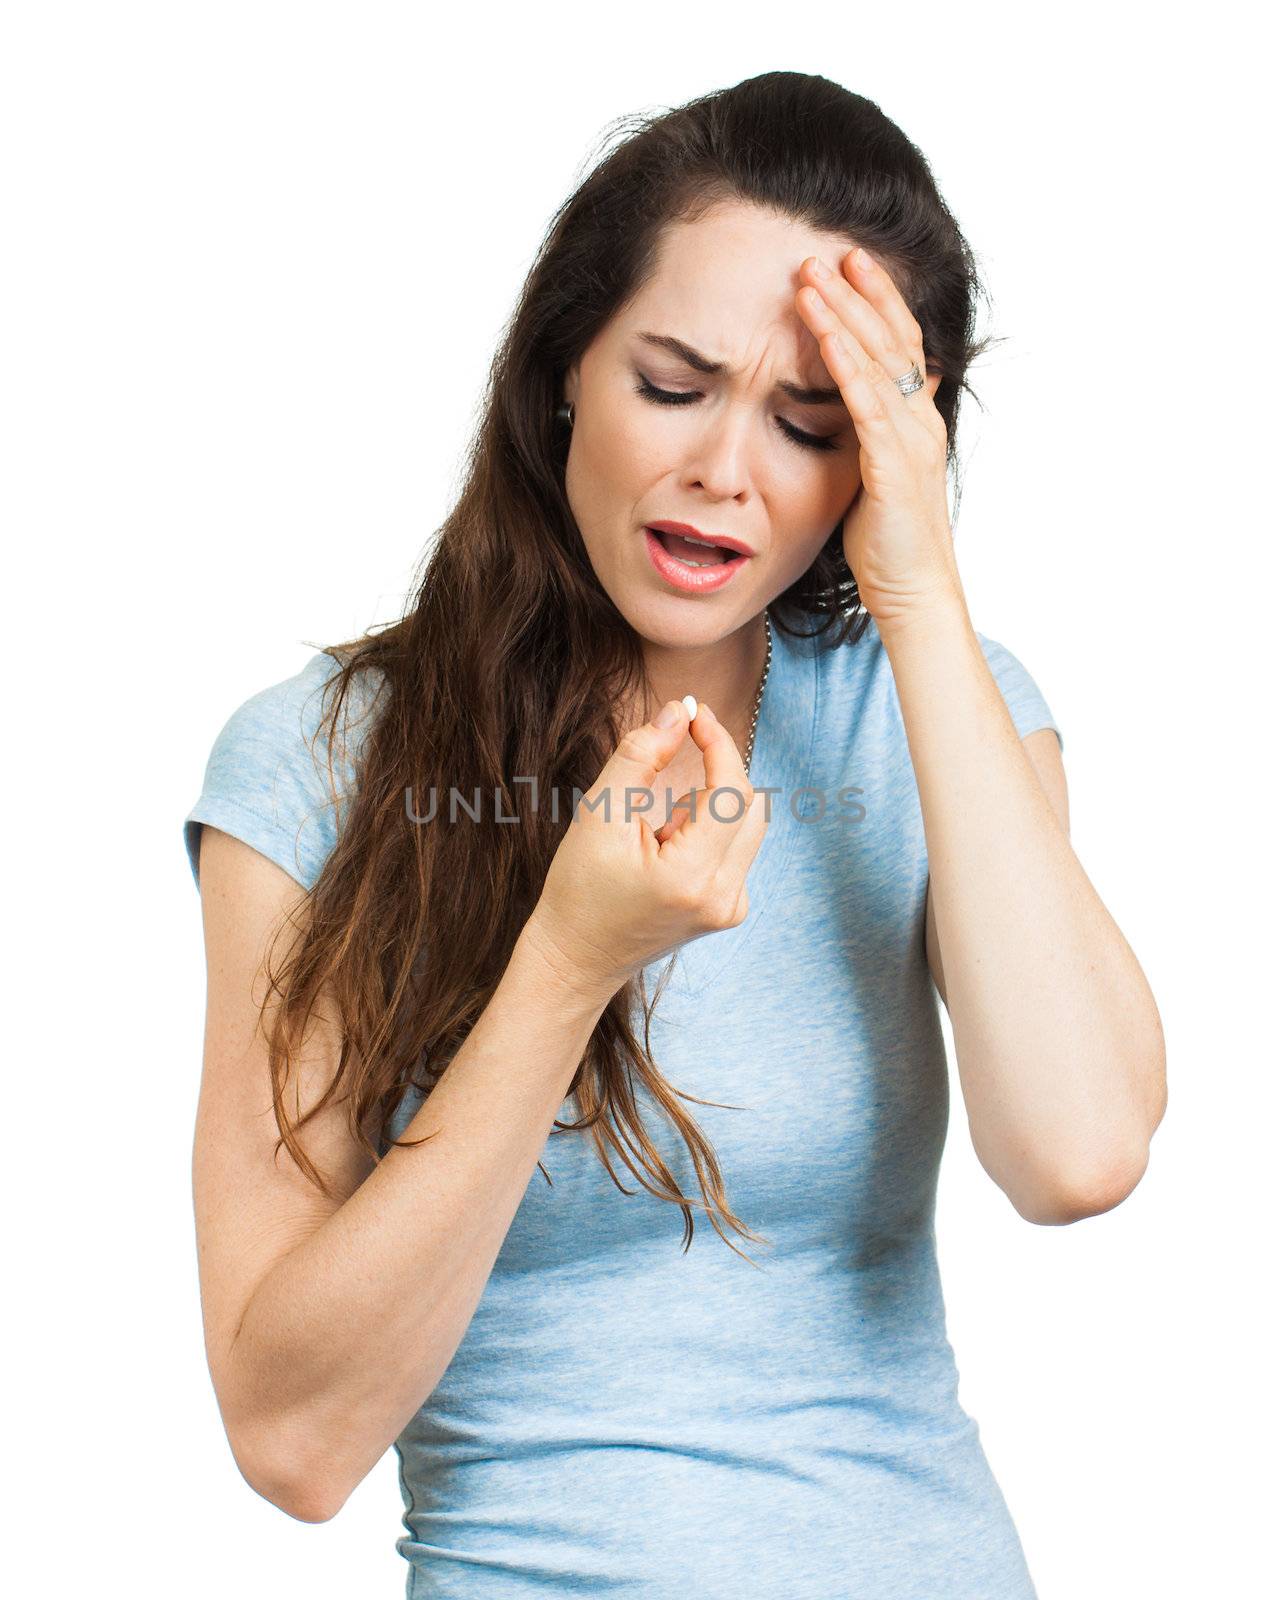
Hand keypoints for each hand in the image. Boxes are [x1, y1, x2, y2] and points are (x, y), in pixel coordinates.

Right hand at [522, 700, 768, 1000]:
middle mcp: (724, 897)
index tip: (695, 716)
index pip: (732, 792)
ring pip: (746, 825)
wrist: (576, 959)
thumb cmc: (579, 891)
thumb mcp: (598, 815)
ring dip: (708, 805)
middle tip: (673, 757)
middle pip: (749, 805)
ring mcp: (731, 907)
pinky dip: (707, 831)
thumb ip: (640, 756)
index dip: (718, 744)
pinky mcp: (729, 909)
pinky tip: (666, 849)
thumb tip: (677, 713)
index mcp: (693, 877)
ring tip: (657, 829)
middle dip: (715, 772)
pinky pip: (735, 848)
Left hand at [795, 246, 965, 625]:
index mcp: (916, 421)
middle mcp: (920, 421)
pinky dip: (848, 370)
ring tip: (811, 281)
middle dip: (857, 294)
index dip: (877, 302)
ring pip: (878, 364)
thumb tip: (849, 410)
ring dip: (843, 319)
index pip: (899, 346)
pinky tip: (827, 340)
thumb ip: (867, 437)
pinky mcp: (893, 468)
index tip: (850, 264)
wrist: (913, 590)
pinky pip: (869, 408)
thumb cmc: (888, 542)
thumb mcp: (874, 475)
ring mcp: (911, 442)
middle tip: (824, 253)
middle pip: (890, 341)